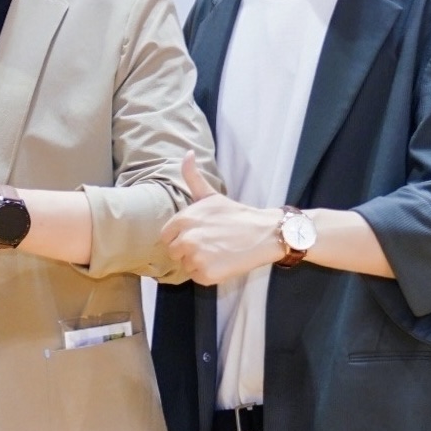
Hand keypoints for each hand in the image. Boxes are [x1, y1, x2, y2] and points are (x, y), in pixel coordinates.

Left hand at [159, 155, 285, 286]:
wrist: (264, 233)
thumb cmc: (235, 215)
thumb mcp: (211, 195)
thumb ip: (193, 177)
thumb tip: (187, 153)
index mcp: (183, 220)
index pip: (166, 237)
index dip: (181, 237)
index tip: (199, 234)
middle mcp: (186, 238)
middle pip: (174, 253)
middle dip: (188, 250)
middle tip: (211, 243)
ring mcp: (196, 257)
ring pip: (186, 266)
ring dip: (199, 262)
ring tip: (218, 251)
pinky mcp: (207, 274)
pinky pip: (198, 277)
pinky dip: (209, 274)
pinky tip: (223, 262)